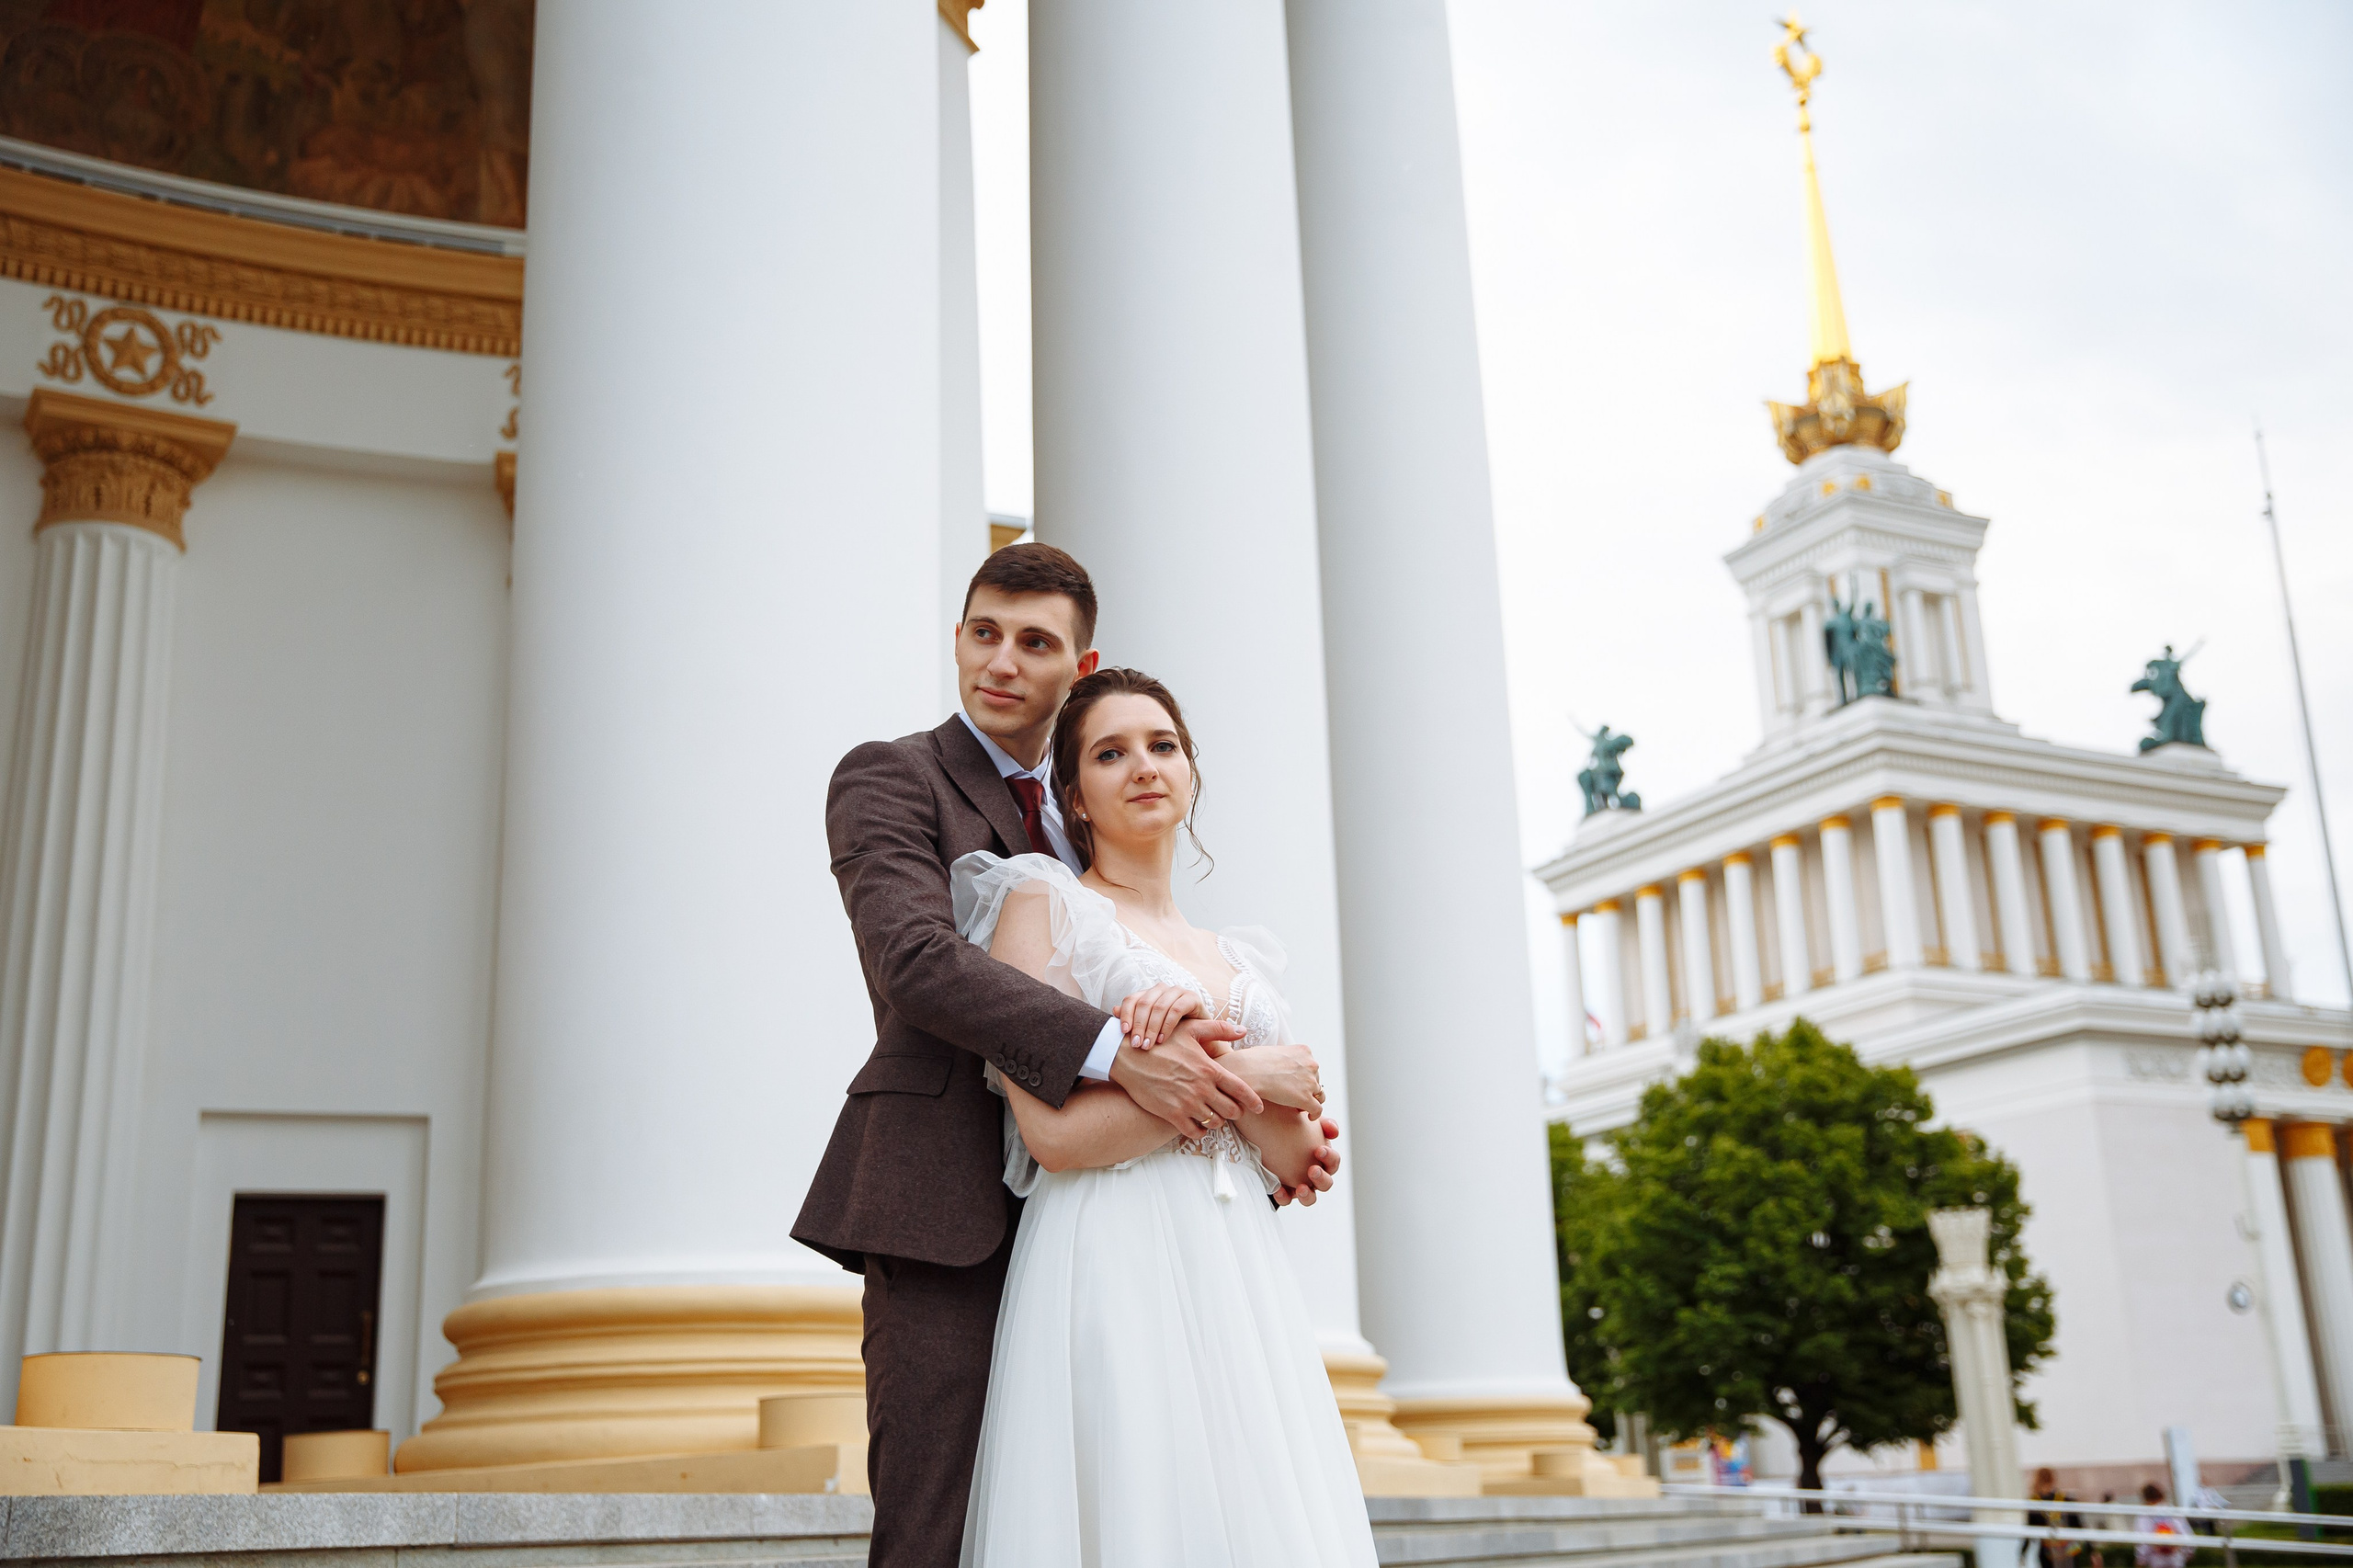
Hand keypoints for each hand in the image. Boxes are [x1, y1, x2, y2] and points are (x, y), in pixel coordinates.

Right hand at [1108, 1015, 1254, 1135]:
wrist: (1128, 1056)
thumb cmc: (1161, 1041)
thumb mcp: (1190, 1029)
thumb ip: (1218, 1029)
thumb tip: (1243, 1030)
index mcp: (1209, 1069)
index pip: (1241, 1090)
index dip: (1253, 1101)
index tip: (1259, 1107)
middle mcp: (1201, 1088)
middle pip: (1231, 1110)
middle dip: (1235, 1111)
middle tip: (1232, 1109)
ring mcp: (1186, 1103)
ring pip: (1214, 1122)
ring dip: (1217, 1121)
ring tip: (1214, 1116)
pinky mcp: (1171, 1114)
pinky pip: (1194, 1132)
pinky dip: (1200, 1131)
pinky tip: (1198, 1124)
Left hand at [1113, 982, 1205, 1049]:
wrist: (1198, 1040)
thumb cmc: (1171, 1034)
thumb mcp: (1149, 1028)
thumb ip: (1134, 1019)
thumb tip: (1115, 1010)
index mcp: (1148, 994)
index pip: (1131, 999)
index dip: (1126, 1015)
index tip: (1123, 1033)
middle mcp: (1161, 989)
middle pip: (1144, 1003)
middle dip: (1139, 1025)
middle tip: (1136, 1044)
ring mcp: (1177, 991)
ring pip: (1159, 1006)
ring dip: (1152, 1028)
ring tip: (1148, 1045)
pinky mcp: (1192, 998)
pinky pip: (1176, 1009)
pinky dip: (1167, 1025)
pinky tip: (1163, 1039)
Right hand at [1220, 1042, 1322, 1112]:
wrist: (1246, 1071)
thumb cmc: (1253, 1061)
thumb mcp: (1275, 1051)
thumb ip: (1286, 1058)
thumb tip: (1284, 1066)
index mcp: (1304, 1051)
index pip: (1312, 1067)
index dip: (1304, 1077)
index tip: (1295, 1084)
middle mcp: (1311, 1064)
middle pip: (1316, 1080)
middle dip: (1307, 1088)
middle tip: (1293, 1095)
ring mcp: (1309, 1081)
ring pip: (1319, 1095)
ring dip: (1310, 1100)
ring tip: (1297, 1106)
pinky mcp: (1305, 1098)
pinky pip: (1318, 1110)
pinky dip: (1315, 1114)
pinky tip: (1308, 1116)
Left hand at [1272, 1117, 1340, 1205]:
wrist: (1261, 1133)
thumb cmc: (1288, 1126)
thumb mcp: (1304, 1119)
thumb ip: (1321, 1122)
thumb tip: (1332, 1129)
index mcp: (1322, 1158)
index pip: (1333, 1161)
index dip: (1329, 1157)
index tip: (1319, 1150)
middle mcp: (1313, 1174)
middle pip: (1326, 1183)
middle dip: (1321, 1178)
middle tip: (1312, 1170)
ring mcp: (1299, 1184)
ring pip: (1310, 1198)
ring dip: (1308, 1195)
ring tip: (1301, 1188)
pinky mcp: (1284, 1191)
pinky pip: (1286, 1199)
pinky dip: (1284, 1196)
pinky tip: (1278, 1189)